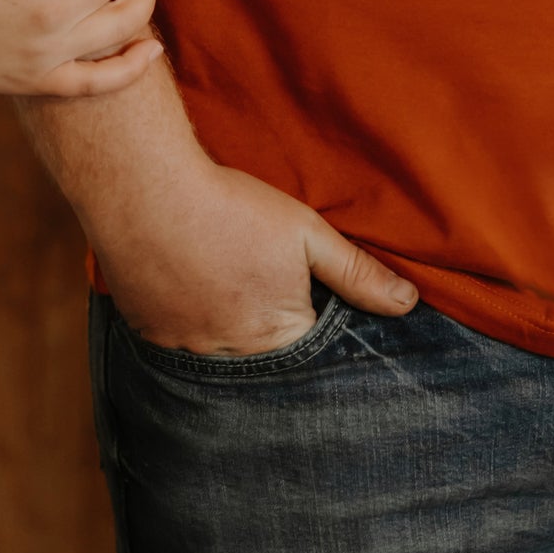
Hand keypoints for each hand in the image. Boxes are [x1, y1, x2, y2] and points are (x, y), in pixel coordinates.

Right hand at [98, 146, 418, 356]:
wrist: (145, 191)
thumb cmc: (231, 207)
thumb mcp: (305, 233)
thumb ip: (356, 272)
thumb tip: (408, 303)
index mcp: (279, 336)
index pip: (311, 355)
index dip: (311, 327)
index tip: (299, 298)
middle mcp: (232, 357)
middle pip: (264, 362)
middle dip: (268, 336)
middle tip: (254, 288)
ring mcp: (186, 352)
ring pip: (219, 358)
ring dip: (226, 333)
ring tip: (222, 288)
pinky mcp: (149, 336)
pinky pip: (178, 347)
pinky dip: (188, 326)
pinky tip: (189, 291)